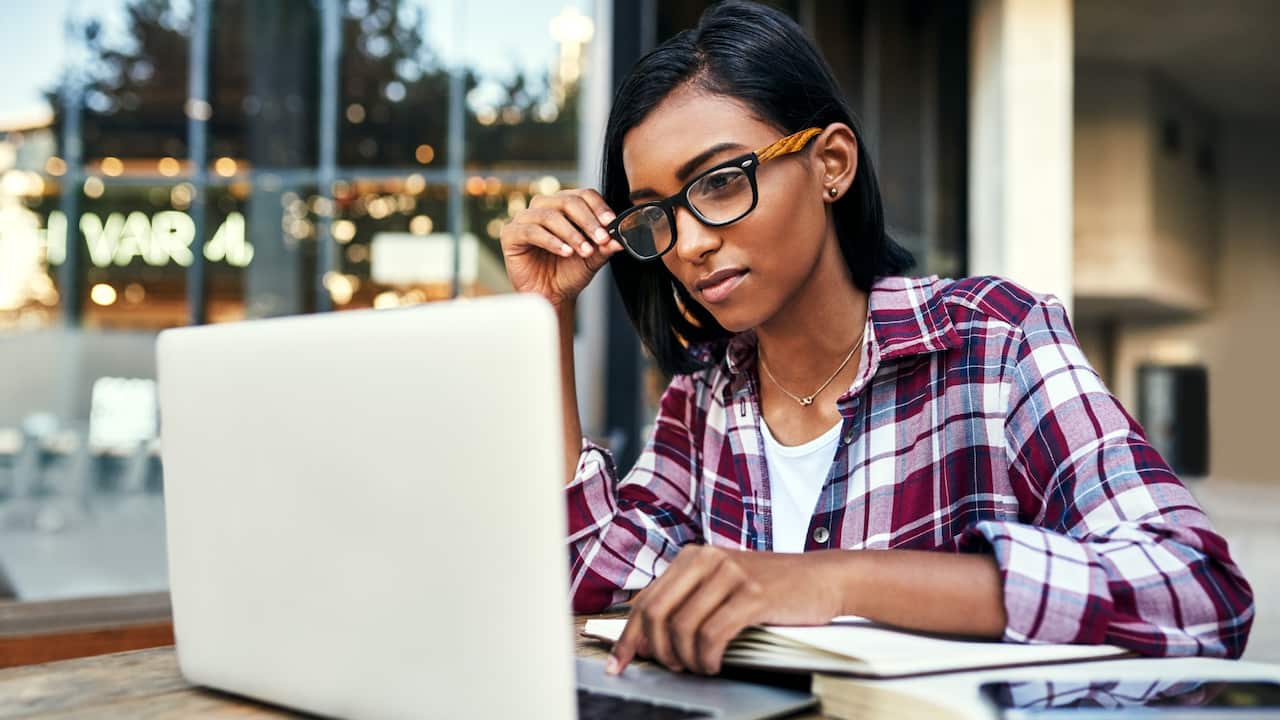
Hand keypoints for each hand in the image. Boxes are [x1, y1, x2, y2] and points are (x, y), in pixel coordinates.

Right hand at [499, 188, 625, 308]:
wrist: (551, 296)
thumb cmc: (569, 273)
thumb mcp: (592, 259)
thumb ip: (605, 247)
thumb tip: (620, 239)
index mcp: (564, 206)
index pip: (583, 195)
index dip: (598, 207)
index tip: (611, 223)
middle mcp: (544, 207)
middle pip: (567, 201)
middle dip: (588, 221)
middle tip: (601, 239)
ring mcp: (525, 219)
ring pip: (550, 215)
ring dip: (571, 233)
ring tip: (584, 251)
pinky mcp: (511, 234)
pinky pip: (531, 231)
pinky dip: (551, 241)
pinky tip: (565, 252)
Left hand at [607, 546, 846, 675]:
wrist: (822, 577)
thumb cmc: (771, 586)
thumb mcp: (722, 583)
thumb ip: (687, 600)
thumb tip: (648, 636)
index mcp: (693, 556)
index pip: (645, 600)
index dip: (628, 636)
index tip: (618, 662)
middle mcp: (706, 559)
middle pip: (656, 613)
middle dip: (654, 650)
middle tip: (669, 668)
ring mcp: (729, 575)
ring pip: (682, 627)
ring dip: (685, 658)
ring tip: (698, 667)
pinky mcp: (751, 594)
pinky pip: (713, 634)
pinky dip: (707, 658)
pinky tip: (714, 665)